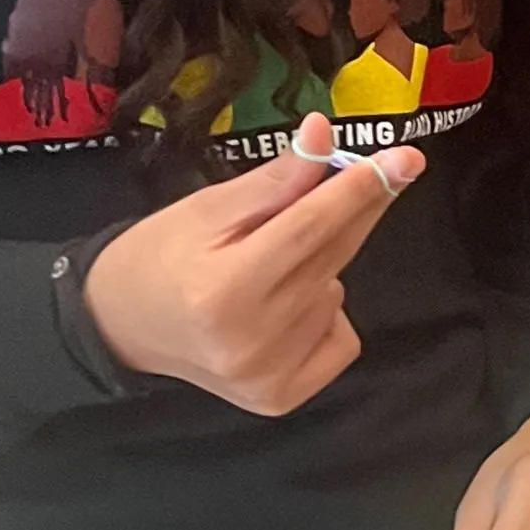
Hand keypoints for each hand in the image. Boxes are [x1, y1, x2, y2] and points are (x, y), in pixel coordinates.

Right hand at [82, 112, 422, 414]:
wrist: (122, 327)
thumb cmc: (161, 257)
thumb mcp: (208, 208)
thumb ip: (274, 180)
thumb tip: (322, 133)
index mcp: (224, 288)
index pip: (312, 228)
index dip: (361, 188)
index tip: (407, 158)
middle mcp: (251, 340)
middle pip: (332, 255)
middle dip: (361, 208)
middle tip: (386, 169)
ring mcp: (269, 375)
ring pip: (335, 291)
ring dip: (321, 267)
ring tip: (269, 267)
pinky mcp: (282, 397)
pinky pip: (341, 337)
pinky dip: (324, 314)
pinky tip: (282, 308)